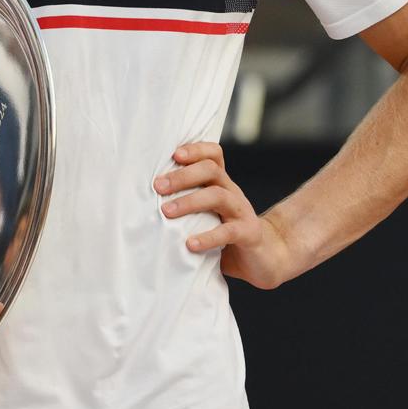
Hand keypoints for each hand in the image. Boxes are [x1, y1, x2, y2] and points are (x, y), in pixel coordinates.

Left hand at [155, 142, 298, 289]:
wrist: (266, 258)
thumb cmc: (226, 236)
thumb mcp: (207, 216)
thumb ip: (185, 208)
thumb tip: (141, 205)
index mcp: (222, 185)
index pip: (214, 155)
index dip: (195, 150)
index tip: (173, 155)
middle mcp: (232, 193)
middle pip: (211, 170)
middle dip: (182, 175)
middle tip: (158, 186)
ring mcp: (242, 212)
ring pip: (218, 195)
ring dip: (190, 201)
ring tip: (167, 212)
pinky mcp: (249, 234)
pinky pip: (229, 231)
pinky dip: (208, 237)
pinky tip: (190, 244)